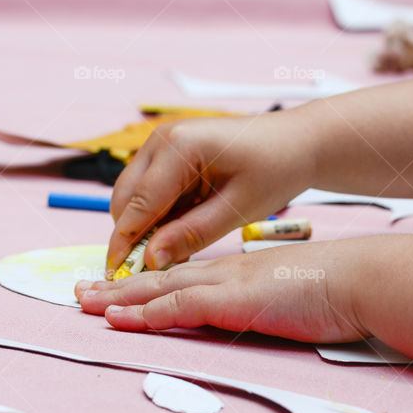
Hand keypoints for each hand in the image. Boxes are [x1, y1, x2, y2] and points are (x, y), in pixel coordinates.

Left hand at [78, 239, 376, 343]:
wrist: (360, 278)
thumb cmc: (337, 289)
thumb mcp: (293, 295)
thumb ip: (269, 304)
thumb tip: (261, 315)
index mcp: (239, 272)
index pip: (183, 277)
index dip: (149, 284)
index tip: (122, 288)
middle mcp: (225, 273)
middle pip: (161, 278)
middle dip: (119, 286)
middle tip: (82, 291)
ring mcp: (227, 284)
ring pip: (160, 289)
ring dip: (120, 297)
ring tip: (85, 302)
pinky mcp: (234, 301)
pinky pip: (179, 308)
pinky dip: (147, 314)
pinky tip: (121, 319)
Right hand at [106, 110, 315, 272]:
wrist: (296, 141)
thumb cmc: (275, 169)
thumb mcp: (237, 209)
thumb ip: (191, 234)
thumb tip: (151, 259)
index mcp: (179, 147)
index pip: (137, 204)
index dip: (124, 243)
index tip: (116, 274)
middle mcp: (162, 138)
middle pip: (125, 198)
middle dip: (132, 235)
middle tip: (152, 268)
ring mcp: (163, 142)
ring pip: (133, 195)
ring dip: (146, 224)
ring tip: (178, 247)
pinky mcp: (169, 151)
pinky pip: (150, 189)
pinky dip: (159, 213)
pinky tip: (184, 228)